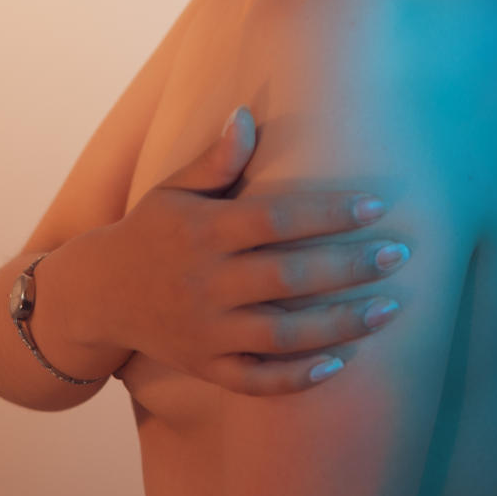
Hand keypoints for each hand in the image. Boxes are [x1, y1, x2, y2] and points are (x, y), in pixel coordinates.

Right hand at [73, 106, 412, 394]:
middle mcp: (206, 284)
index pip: (275, 220)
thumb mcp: (174, 190)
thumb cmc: (150, 232)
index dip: (327, 213)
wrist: (97, 295)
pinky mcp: (206, 367)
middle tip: (398, 255)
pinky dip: (298, 377)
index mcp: (204, 232)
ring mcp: (206, 331)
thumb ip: (215, 160)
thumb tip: (245, 114)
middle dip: (349, 267)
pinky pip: (257, 380)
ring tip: (389, 309)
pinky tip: (340, 362)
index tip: (374, 206)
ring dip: (341, 324)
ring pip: (284, 335)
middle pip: (289, 278)